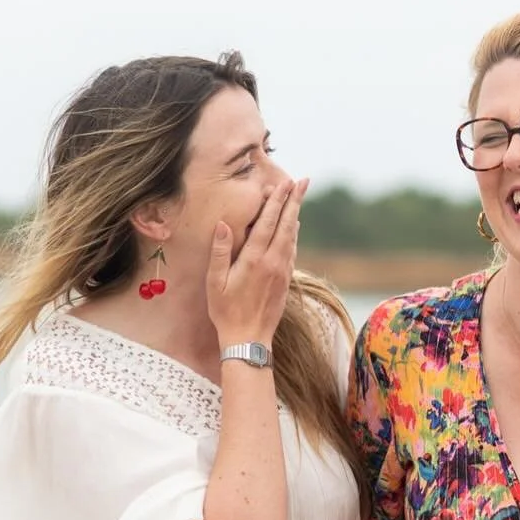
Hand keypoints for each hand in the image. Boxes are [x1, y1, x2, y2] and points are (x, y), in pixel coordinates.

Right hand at [206, 178, 307, 346]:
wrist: (249, 339)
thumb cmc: (225, 311)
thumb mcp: (215, 282)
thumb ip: (220, 251)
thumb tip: (223, 224)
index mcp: (254, 260)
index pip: (268, 223)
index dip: (277, 202)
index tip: (284, 183)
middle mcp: (273, 262)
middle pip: (287, 225)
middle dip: (294, 201)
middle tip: (304, 181)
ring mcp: (282, 271)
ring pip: (292, 237)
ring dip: (296, 215)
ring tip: (300, 196)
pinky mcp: (286, 280)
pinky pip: (292, 250)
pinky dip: (294, 234)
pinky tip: (294, 226)